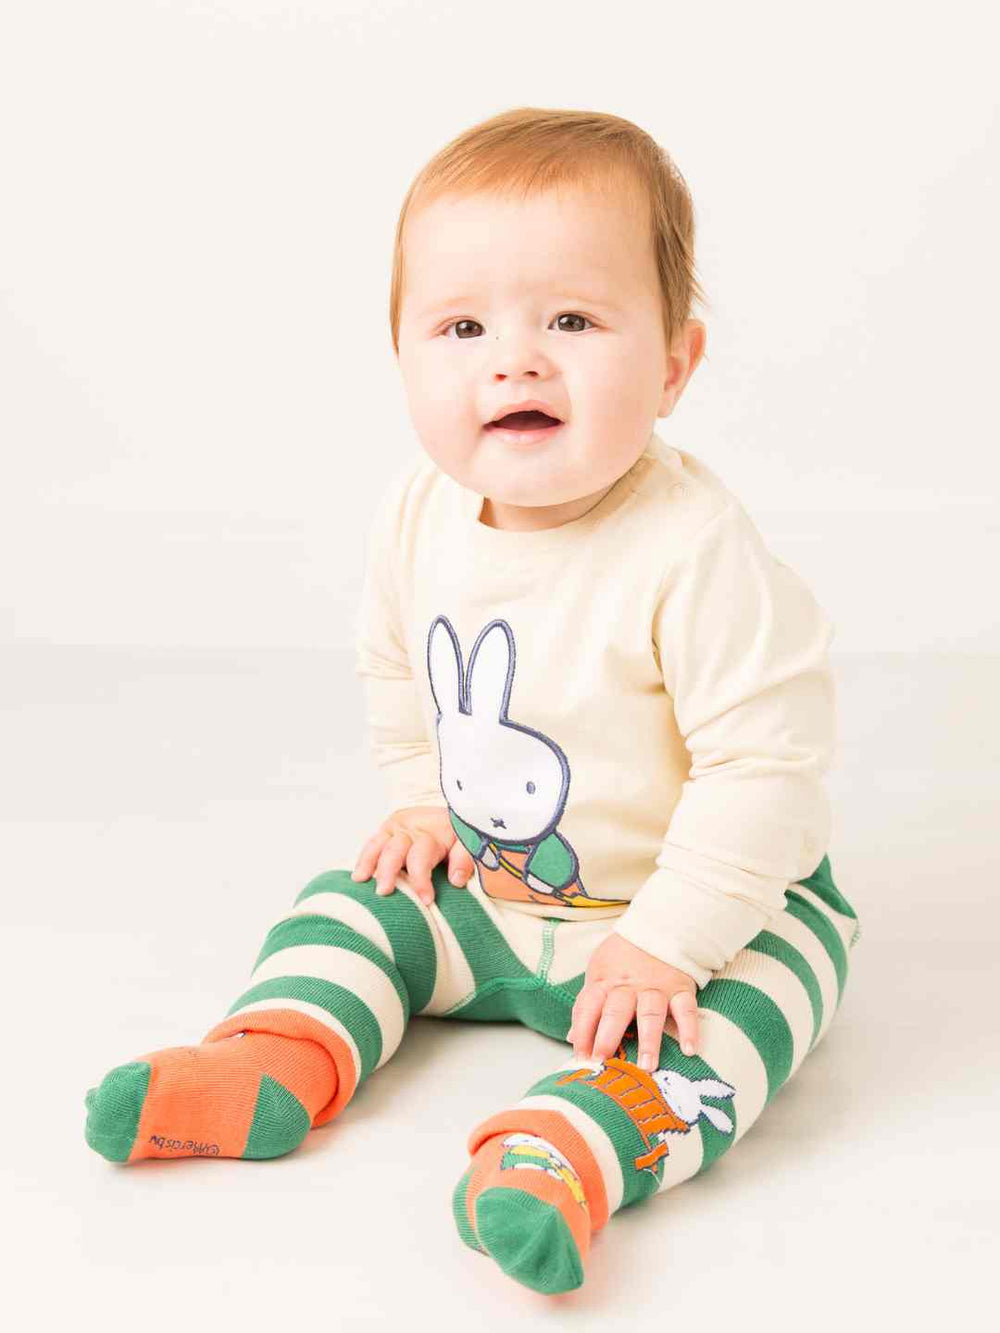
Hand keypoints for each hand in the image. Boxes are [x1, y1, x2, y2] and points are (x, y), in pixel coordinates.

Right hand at [350, 805, 475, 905]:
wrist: (455, 809)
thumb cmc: (460, 834)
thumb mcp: (470, 843)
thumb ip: (465, 859)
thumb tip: (456, 880)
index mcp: (432, 832)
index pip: (422, 857)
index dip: (421, 880)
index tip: (426, 900)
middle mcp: (411, 827)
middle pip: (395, 850)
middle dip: (388, 872)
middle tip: (383, 892)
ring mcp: (397, 826)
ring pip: (378, 844)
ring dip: (369, 863)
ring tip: (360, 880)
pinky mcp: (388, 828)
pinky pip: (372, 843)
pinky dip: (364, 858)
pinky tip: (358, 874)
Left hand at [567, 931, 699, 1070]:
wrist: (657, 928)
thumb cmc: (622, 958)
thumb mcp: (598, 973)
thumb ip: (587, 1006)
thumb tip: (572, 1038)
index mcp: (605, 982)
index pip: (588, 1007)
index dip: (582, 1032)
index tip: (581, 1058)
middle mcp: (629, 987)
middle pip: (616, 1011)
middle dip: (608, 1037)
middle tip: (603, 1060)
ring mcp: (656, 988)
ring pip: (651, 1014)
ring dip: (649, 1040)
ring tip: (647, 1066)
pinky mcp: (680, 988)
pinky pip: (686, 1009)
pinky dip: (689, 1029)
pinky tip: (690, 1050)